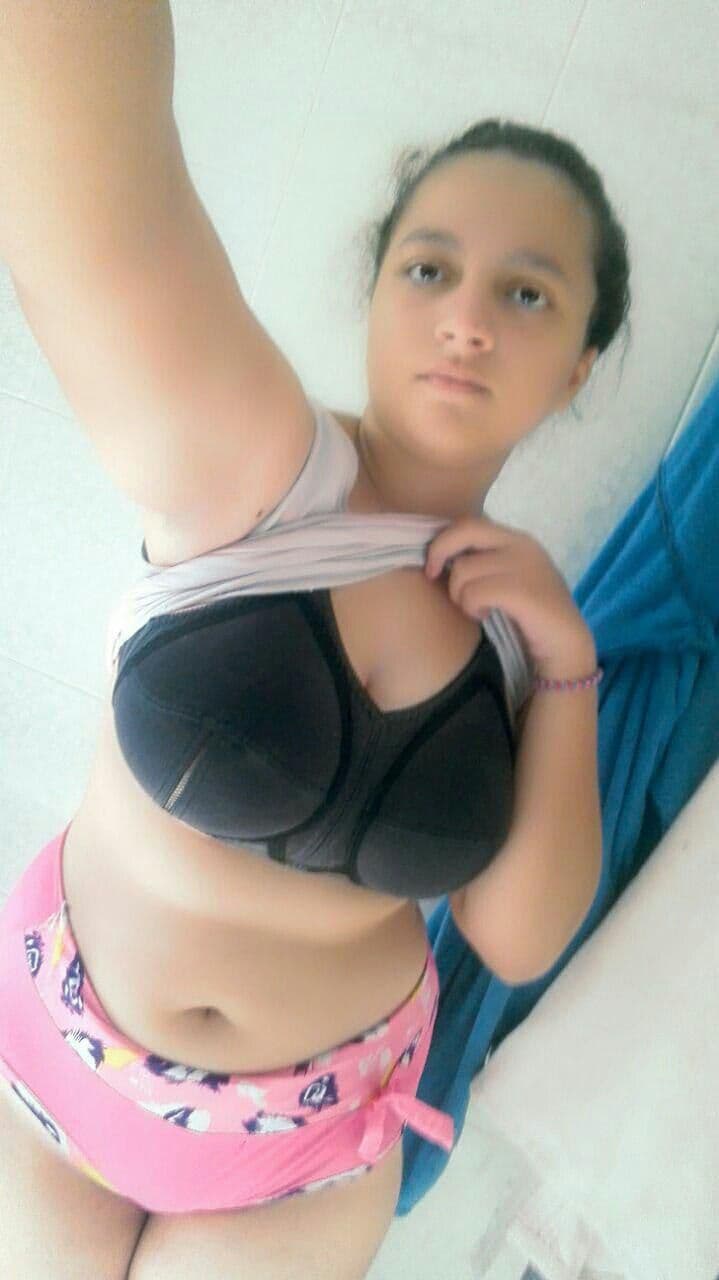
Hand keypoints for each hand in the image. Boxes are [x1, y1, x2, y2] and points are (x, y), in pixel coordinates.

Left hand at [425, 513, 596, 677]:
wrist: (565, 644)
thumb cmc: (530, 615)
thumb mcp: (509, 578)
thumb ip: (485, 562)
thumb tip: (441, 558)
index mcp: (517, 539)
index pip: (469, 523)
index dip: (442, 541)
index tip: (432, 567)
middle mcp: (522, 544)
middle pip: (464, 530)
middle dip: (438, 552)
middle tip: (432, 577)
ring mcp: (524, 565)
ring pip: (463, 569)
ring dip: (459, 595)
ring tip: (475, 608)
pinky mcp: (522, 590)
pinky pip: (474, 592)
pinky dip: (471, 607)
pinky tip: (483, 615)